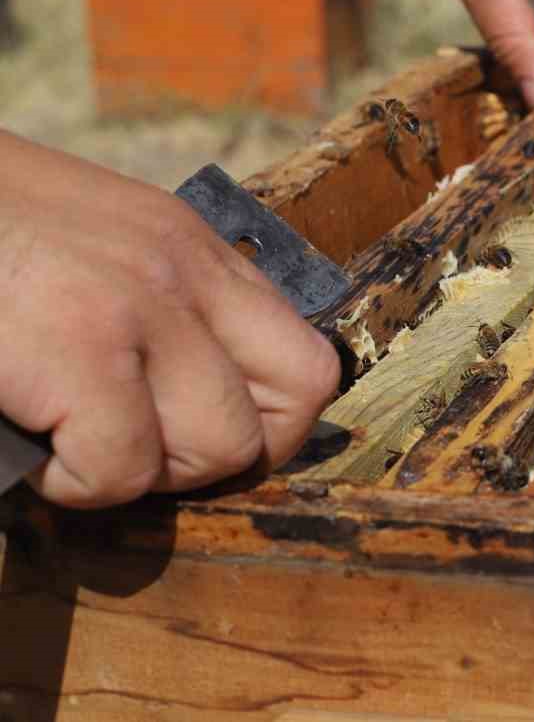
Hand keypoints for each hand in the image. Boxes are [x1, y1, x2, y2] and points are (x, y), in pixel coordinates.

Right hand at [0, 133, 338, 508]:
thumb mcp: (92, 245)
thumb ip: (156, 304)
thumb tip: (192, 399)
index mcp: (195, 250)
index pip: (306, 363)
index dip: (265, 423)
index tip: (196, 435)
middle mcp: (186, 273)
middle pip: (290, 410)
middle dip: (216, 457)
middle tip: (138, 448)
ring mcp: (140, 307)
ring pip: (217, 450)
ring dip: (144, 471)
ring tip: (77, 442)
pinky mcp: (78, 348)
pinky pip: (120, 468)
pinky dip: (74, 482)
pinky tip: (33, 444)